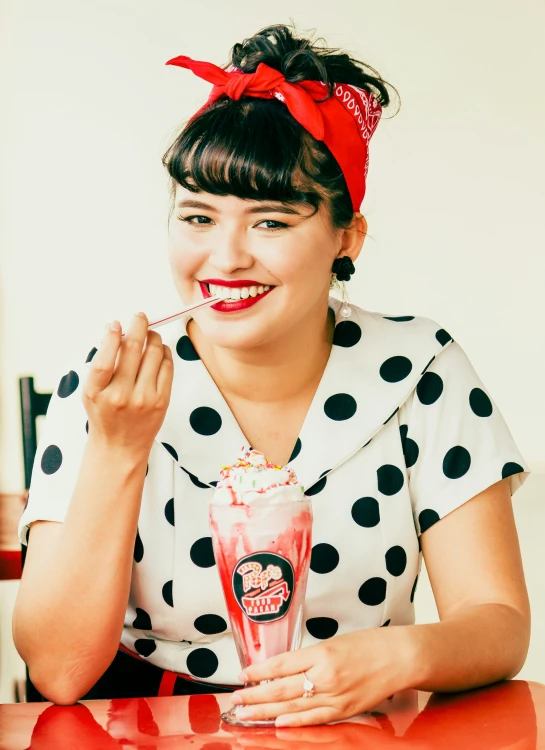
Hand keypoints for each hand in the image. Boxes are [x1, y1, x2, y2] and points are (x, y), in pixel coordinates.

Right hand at [83, 313, 173, 457]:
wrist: (120, 447)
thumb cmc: (104, 415)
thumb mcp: (91, 392)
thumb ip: (101, 363)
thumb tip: (115, 329)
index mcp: (97, 392)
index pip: (104, 358)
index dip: (112, 336)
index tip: (116, 323)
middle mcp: (121, 395)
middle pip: (133, 350)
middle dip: (138, 327)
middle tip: (140, 317)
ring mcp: (144, 398)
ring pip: (153, 354)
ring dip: (153, 337)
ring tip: (150, 333)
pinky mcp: (162, 401)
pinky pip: (167, 366)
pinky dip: (164, 352)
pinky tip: (159, 349)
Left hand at [228, 627, 416, 726]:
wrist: (400, 657)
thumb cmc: (369, 644)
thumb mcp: (334, 641)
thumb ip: (310, 656)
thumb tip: (284, 668)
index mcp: (322, 653)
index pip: (281, 664)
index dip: (259, 672)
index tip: (242, 674)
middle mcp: (326, 676)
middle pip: (282, 689)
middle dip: (255, 695)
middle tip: (236, 699)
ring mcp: (335, 697)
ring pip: (293, 707)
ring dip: (267, 712)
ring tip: (247, 714)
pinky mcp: (345, 711)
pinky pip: (314, 720)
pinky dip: (294, 723)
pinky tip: (277, 724)